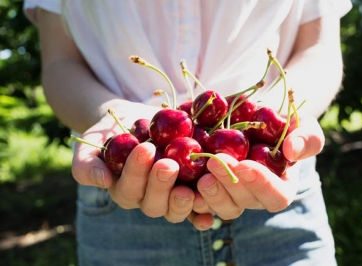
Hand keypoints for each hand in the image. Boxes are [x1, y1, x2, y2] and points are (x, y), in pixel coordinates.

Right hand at [71, 108, 213, 229]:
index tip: (144, 148)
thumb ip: (87, 163)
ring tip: (190, 187)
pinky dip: (204, 212)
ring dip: (183, 201)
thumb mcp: (93, 141)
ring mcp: (171, 196)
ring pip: (176, 210)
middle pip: (154, 204)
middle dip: (160, 185)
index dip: (136, 172)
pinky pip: (198, 208)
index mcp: (125, 191)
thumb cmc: (112, 133)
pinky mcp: (191, 189)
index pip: (129, 189)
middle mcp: (149, 199)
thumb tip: (102, 180)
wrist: (137, 121)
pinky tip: (210, 212)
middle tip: (168, 163)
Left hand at [193, 113, 324, 220]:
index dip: (261, 184)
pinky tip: (183, 187)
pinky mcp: (208, 191)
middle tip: (215, 162)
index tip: (246, 165)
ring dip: (210, 194)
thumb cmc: (280, 124)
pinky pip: (199, 204)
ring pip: (220, 207)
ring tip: (200, 175)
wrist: (249, 121)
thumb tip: (291, 151)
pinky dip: (190, 199)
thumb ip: (307, 137)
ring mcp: (229, 196)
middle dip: (229, 183)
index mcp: (279, 187)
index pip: (276, 196)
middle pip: (243, 203)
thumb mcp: (302, 124)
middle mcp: (253, 197)